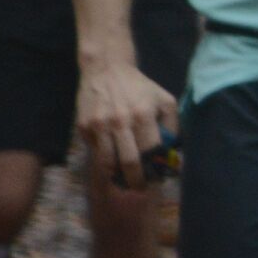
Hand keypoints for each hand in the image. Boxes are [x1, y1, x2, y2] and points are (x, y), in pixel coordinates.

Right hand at [76, 58, 176, 191]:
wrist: (106, 70)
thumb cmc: (140, 88)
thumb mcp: (165, 101)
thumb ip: (173, 127)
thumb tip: (174, 155)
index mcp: (144, 115)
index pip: (151, 152)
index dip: (155, 170)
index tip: (157, 180)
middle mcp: (120, 121)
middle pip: (128, 162)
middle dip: (136, 181)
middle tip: (140, 188)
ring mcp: (99, 125)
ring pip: (107, 162)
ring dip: (117, 177)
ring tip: (125, 181)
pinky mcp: (83, 126)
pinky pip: (95, 151)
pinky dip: (104, 160)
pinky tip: (112, 161)